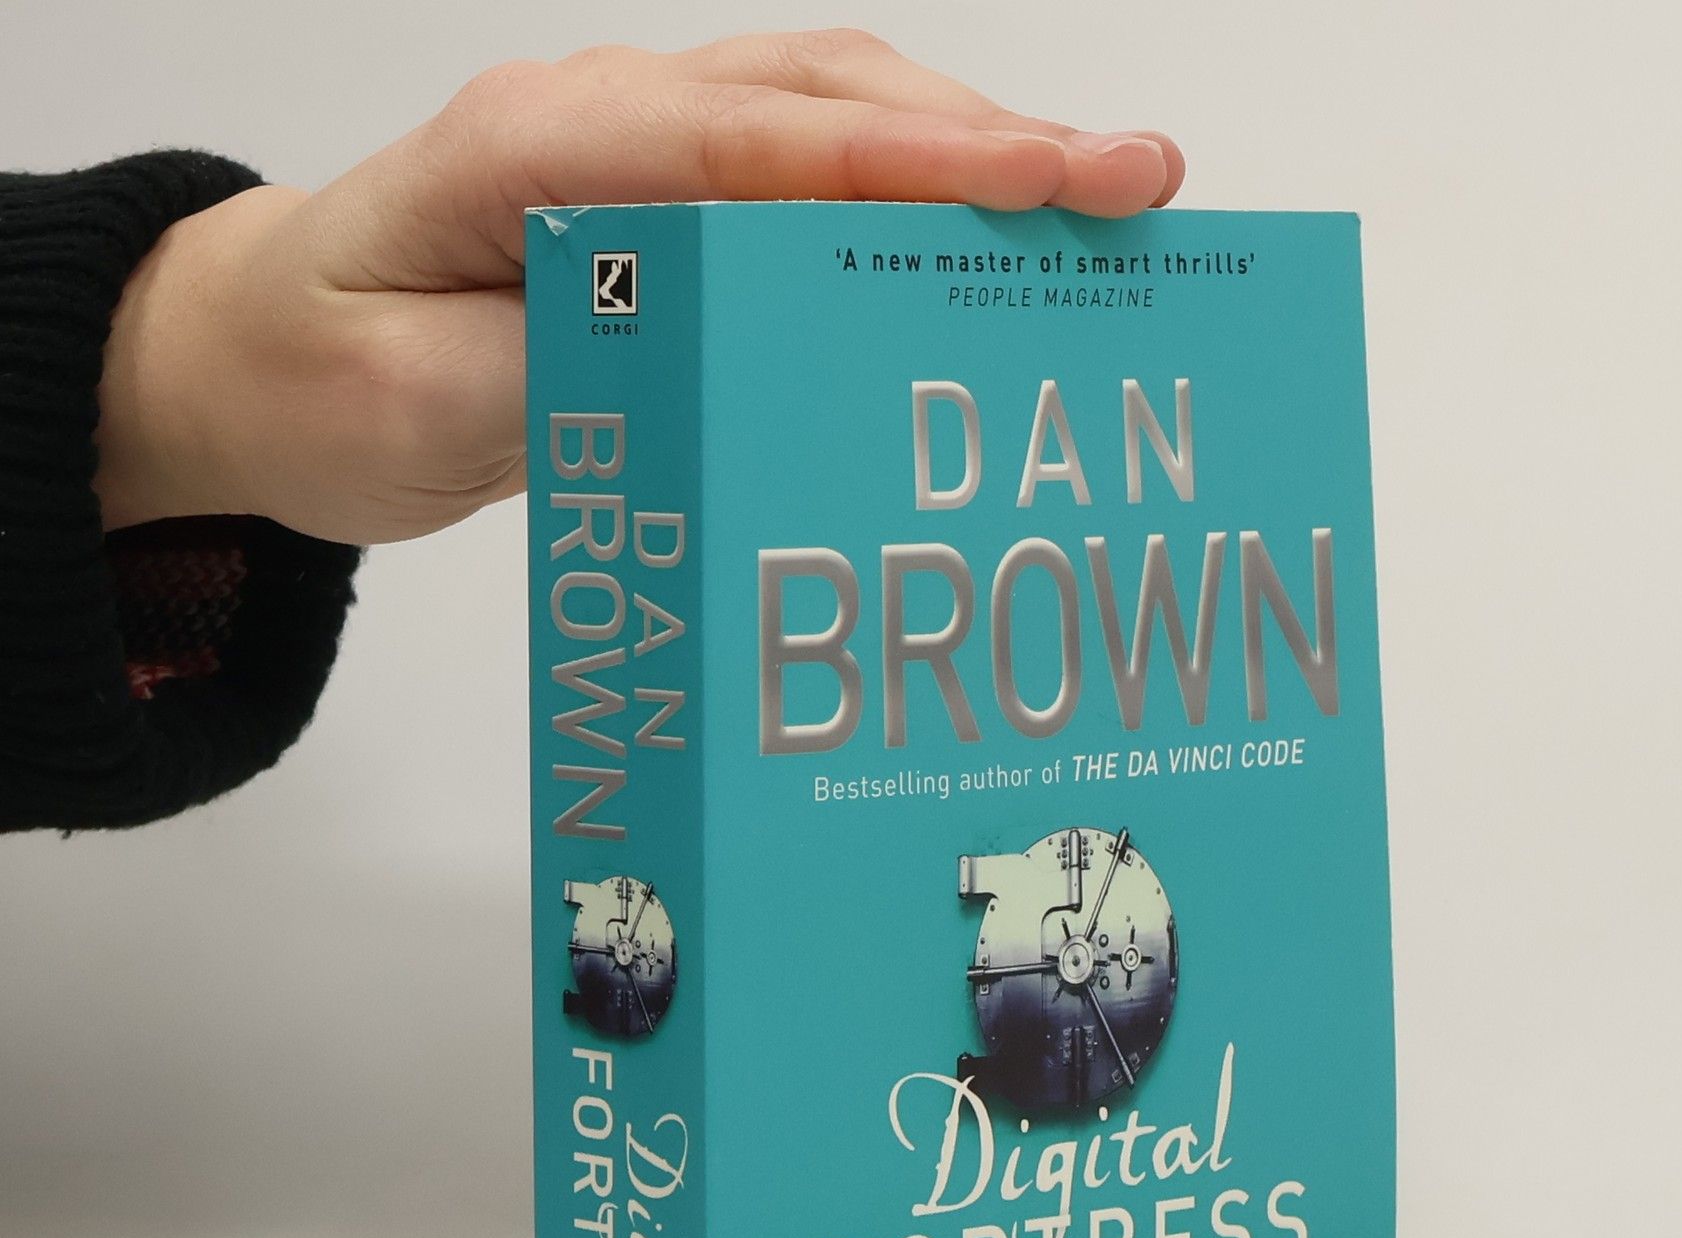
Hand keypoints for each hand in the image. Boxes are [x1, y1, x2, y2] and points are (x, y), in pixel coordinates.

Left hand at [94, 30, 1184, 544]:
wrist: (255, 360)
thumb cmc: (320, 374)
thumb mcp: (420, 404)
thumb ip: (573, 369)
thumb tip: (725, 357)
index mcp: (540, 147)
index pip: (758, 138)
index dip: (916, 159)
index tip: (1054, 182)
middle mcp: (607, 125)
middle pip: (828, 102)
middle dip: (991, 144)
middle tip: (1139, 190)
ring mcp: (643, 162)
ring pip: (835, 127)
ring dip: (970, 164)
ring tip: (1103, 216)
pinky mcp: (667, 219)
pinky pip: (809, 192)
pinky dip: (911, 212)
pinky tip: (988, 258)